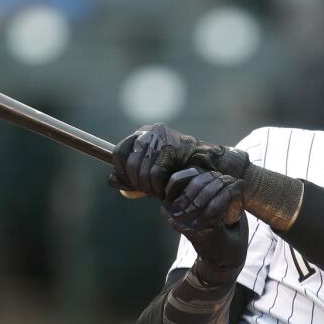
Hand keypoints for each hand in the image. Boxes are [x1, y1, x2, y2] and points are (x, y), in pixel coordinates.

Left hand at [109, 124, 248, 197]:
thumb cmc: (183, 169)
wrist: (211, 164)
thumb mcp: (153, 172)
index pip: (118, 153)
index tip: (132, 184)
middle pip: (128, 163)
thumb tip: (112, 181)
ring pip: (140, 170)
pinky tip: (166, 189)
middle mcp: (148, 131)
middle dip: (137, 183)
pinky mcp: (169, 147)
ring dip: (148, 187)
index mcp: (142, 134)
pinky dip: (158, 186)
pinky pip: (154, 173)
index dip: (121, 172)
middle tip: (149, 192)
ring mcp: (159, 137)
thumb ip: (133, 177)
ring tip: (159, 192)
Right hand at [163, 173, 248, 285]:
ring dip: (225, 184)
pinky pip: (216, 203)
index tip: (215, 175)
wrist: (223, 262)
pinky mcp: (203, 229)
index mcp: (169, 208)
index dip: (198, 171)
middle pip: (194, 183)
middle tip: (229, 180)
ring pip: (206, 191)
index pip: (177, 179)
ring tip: (234, 184)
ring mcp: (188, 223)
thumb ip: (197, 188)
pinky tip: (238, 189)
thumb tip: (199, 164)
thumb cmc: (215, 230)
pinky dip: (231, 193)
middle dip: (215, 177)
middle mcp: (174, 216)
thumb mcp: (201, 206)